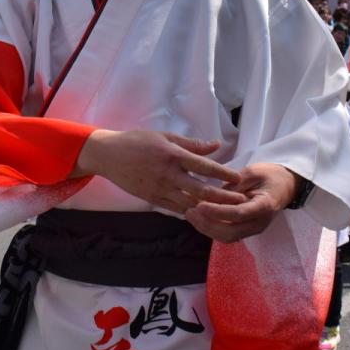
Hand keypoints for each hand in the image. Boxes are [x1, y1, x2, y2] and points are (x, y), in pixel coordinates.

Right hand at [71, 130, 245, 214]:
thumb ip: (192, 144)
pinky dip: (191, 211)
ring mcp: (160, 189)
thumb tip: (216, 145)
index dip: (224, 173)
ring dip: (210, 207)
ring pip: (190, 203)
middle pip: (201, 189)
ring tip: (227, 210)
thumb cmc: (137, 141)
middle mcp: (168, 174)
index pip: (204, 166)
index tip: (238, 178)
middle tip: (241, 200)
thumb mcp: (165, 136)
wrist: (109, 156)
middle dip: (223, 196)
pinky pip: (176, 209)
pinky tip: (204, 213)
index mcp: (173, 155)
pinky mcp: (153, 198)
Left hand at [185, 162, 298, 242]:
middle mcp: (259, 222)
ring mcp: (253, 229)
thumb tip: (214, 193)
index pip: (239, 214)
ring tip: (190, 214)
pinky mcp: (245, 230)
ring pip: (227, 237)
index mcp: (264, 205)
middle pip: (231, 233)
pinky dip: (211, 228)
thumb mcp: (253, 172)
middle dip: (207, 224)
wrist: (285, 186)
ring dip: (206, 228)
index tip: (199, 205)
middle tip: (190, 211)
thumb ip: (235, 183)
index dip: (218, 212)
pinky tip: (198, 217)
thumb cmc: (270, 175)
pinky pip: (227, 234)